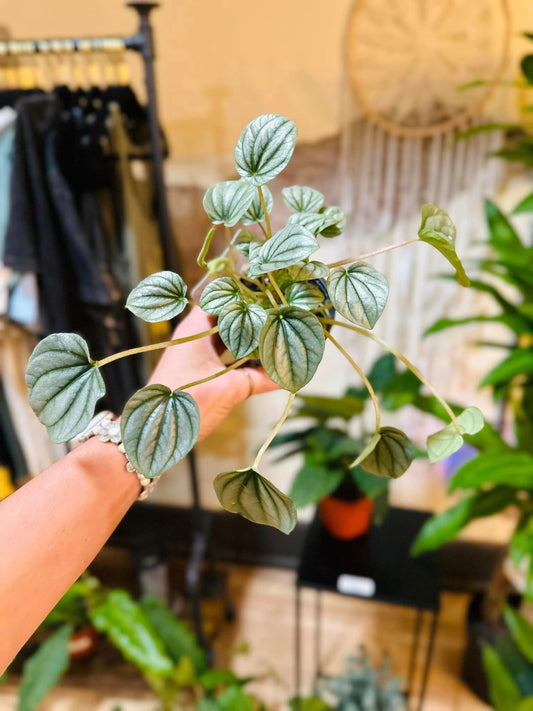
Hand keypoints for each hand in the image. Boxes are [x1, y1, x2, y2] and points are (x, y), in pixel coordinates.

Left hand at [148, 307, 278, 440]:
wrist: (154, 431)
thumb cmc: (186, 404)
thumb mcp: (229, 389)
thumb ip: (261, 379)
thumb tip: (289, 373)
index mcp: (195, 328)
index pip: (224, 299)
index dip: (248, 297)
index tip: (272, 299)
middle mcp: (193, 335)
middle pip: (227, 317)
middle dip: (252, 319)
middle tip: (279, 318)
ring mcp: (194, 352)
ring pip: (226, 336)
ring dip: (247, 338)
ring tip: (274, 336)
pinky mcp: (197, 368)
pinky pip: (222, 353)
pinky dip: (239, 355)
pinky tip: (259, 361)